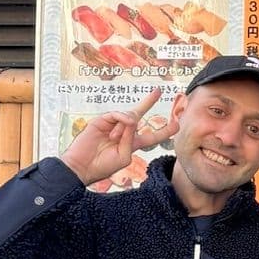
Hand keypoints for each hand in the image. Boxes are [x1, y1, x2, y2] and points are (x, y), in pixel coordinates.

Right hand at [60, 91, 177, 187]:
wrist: (81, 167)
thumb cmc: (103, 166)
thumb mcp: (124, 157)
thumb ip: (131, 140)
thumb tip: (132, 120)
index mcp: (132, 143)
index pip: (152, 136)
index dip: (164, 131)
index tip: (177, 125)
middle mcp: (124, 132)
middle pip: (139, 114)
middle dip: (148, 102)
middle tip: (159, 90)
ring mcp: (112, 125)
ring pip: (128, 116)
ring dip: (125, 128)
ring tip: (114, 138)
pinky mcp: (101, 121)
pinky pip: (116, 114)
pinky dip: (122, 118)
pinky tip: (123, 123)